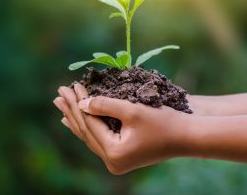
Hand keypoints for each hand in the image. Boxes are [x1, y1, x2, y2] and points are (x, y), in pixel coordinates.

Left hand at [54, 84, 190, 174]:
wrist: (187, 137)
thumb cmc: (164, 122)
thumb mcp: (132, 110)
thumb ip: (104, 105)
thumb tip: (81, 103)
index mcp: (114, 153)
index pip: (89, 124)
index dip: (79, 103)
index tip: (71, 85)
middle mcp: (112, 161)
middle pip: (85, 131)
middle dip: (72, 111)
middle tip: (59, 93)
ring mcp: (116, 161)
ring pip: (89, 136)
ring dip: (76, 118)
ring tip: (62, 104)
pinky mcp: (120, 156)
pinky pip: (97, 140)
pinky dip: (87, 127)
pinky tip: (75, 120)